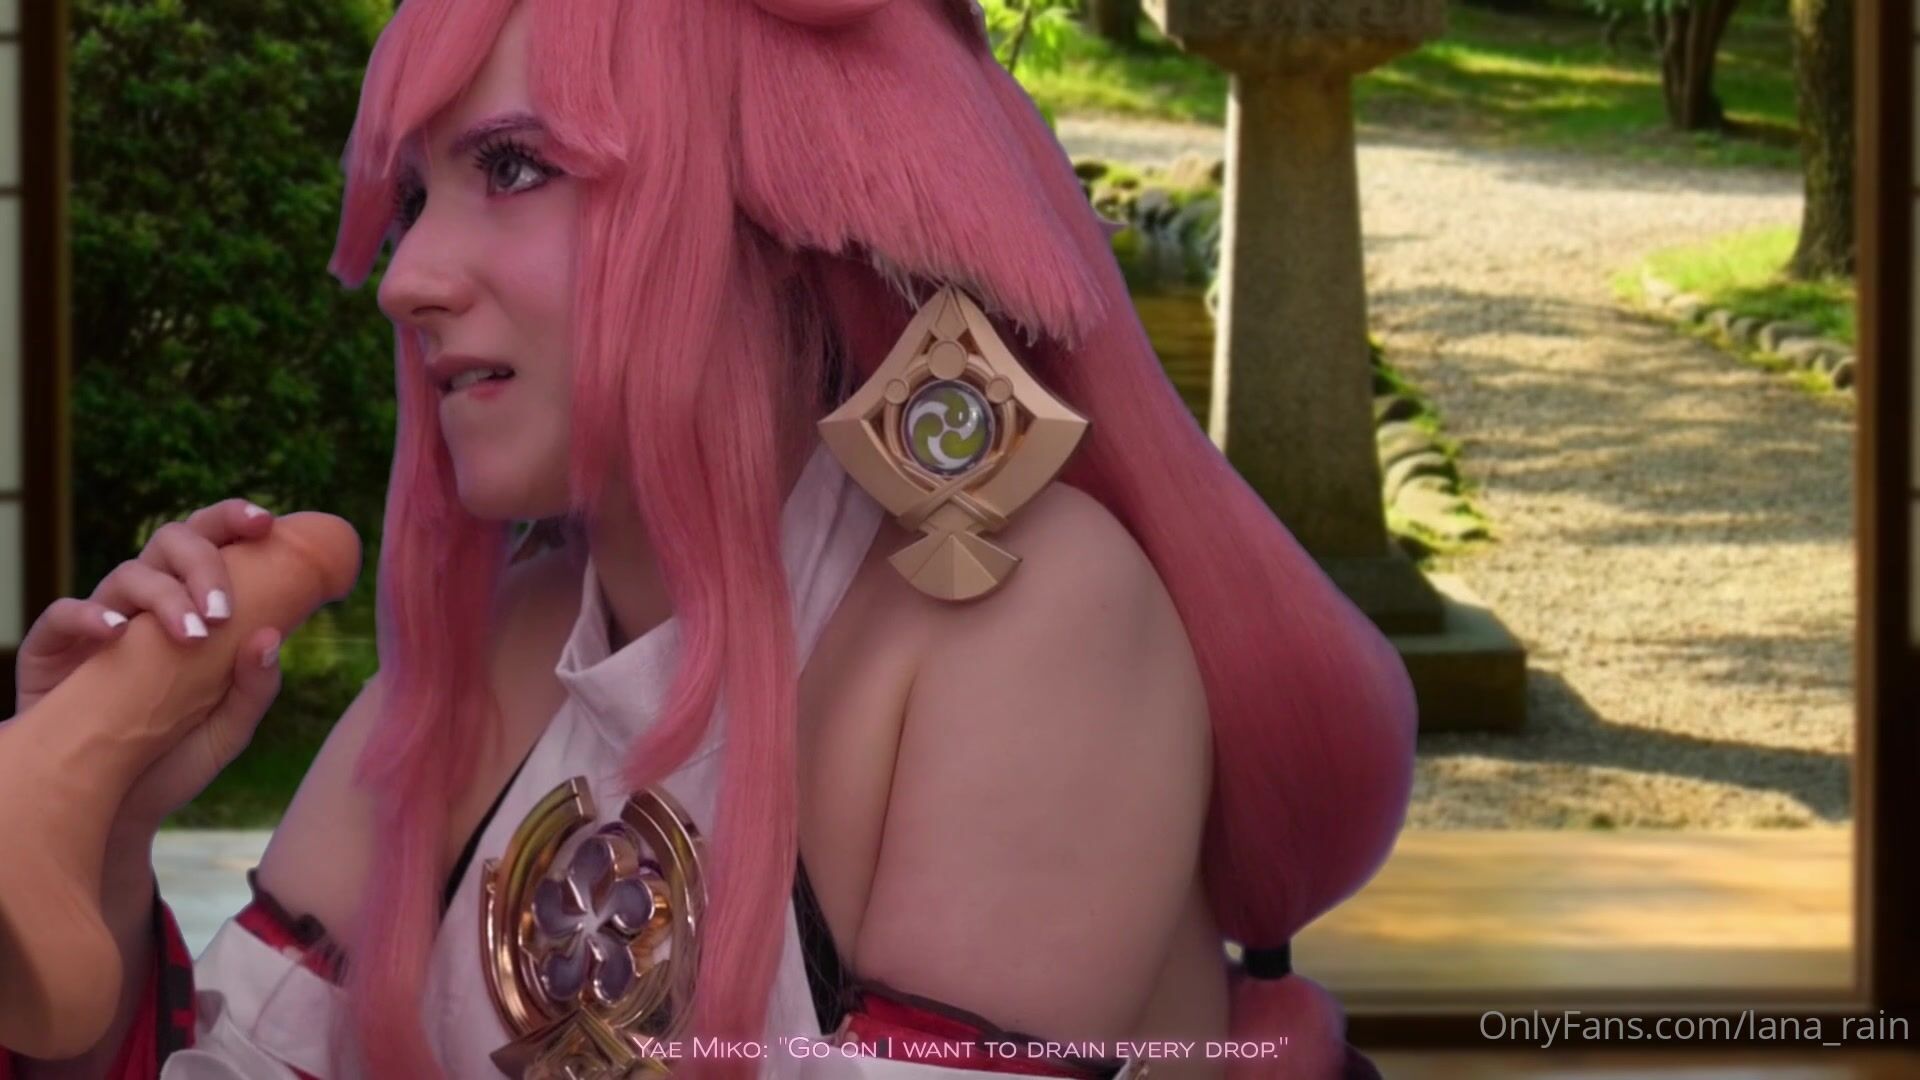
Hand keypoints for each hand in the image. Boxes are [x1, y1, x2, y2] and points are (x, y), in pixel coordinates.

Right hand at [11, 498, 288, 832]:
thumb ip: (252, 690)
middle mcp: (147, 605)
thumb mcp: (223, 733)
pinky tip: (115, 633)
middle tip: (224, 608)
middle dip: (204, 560)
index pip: (215, 547)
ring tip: (192, 636)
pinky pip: (63, 613)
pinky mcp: (52, 648)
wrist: (106, 810)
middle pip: (172, 543)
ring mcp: (100, 621)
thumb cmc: (169, 762)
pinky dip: (89, 615)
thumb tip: (271, 639)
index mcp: (194, 609)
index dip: (235, 521)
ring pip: (129, 573)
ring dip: (164, 596)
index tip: (267, 524)